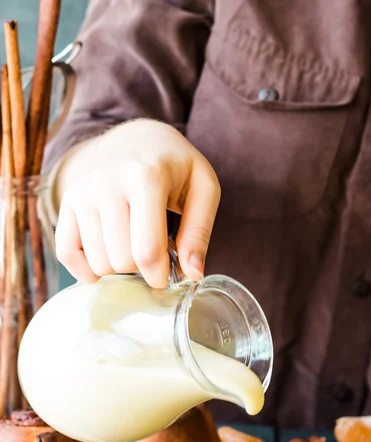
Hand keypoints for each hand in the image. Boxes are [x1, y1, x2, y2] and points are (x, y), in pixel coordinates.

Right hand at [55, 119, 220, 287]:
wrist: (137, 137)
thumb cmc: (176, 166)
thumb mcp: (204, 189)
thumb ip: (199, 232)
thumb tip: (193, 274)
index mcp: (146, 177)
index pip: (146, 250)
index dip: (159, 275)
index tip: (166, 276)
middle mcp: (107, 182)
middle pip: (121, 260)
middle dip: (141, 269)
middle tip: (151, 253)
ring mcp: (82, 191)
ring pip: (98, 261)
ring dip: (118, 267)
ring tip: (133, 247)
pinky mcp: (67, 200)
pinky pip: (66, 252)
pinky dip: (85, 269)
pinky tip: (104, 263)